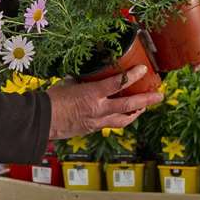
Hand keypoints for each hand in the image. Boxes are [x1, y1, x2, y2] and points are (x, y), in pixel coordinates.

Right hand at [46, 65, 162, 138]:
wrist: (41, 121)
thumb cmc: (50, 100)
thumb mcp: (68, 84)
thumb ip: (82, 80)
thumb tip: (88, 74)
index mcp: (92, 95)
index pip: (118, 83)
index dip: (133, 76)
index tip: (144, 70)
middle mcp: (98, 110)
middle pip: (129, 105)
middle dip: (147, 100)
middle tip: (159, 95)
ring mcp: (96, 122)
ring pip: (123, 119)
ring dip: (136, 112)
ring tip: (144, 107)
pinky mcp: (92, 129)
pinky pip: (111, 124)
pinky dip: (120, 119)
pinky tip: (123, 115)